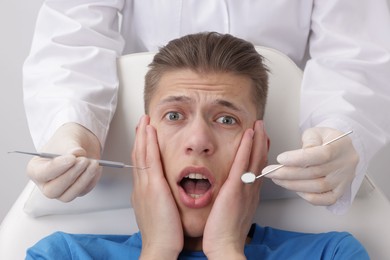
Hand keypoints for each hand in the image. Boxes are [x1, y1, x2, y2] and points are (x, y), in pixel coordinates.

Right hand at [26, 123, 101, 201]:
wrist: (80, 143)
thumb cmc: (67, 142)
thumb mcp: (67, 138)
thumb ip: (70, 146)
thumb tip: (77, 153)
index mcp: (36, 168)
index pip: (41, 174)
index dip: (57, 168)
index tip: (71, 158)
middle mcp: (46, 183)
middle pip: (53, 190)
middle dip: (71, 175)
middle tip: (84, 160)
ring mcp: (61, 189)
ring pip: (68, 195)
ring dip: (83, 179)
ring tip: (93, 163)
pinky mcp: (76, 191)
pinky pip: (84, 191)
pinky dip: (92, 179)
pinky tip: (96, 167)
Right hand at [131, 115, 182, 258]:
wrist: (160, 248)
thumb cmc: (163, 234)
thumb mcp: (159, 212)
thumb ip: (159, 199)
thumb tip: (163, 194)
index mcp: (143, 192)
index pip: (141, 164)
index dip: (141, 147)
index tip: (144, 136)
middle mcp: (141, 186)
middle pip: (138, 155)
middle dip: (140, 136)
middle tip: (142, 122)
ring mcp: (145, 185)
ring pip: (141, 153)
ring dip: (143, 134)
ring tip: (145, 120)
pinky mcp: (153, 186)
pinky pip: (149, 159)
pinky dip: (148, 143)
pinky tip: (149, 131)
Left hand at [203, 120, 267, 258]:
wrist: (225, 247)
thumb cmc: (225, 233)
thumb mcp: (233, 214)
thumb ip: (235, 201)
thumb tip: (232, 194)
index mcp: (250, 195)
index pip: (258, 169)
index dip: (261, 154)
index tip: (261, 141)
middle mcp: (251, 189)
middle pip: (260, 160)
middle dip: (262, 142)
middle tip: (263, 127)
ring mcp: (245, 188)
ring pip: (254, 158)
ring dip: (257, 139)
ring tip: (258, 124)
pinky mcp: (235, 188)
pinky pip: (242, 163)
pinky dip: (246, 147)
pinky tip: (248, 134)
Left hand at [263, 127, 357, 205]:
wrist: (340, 148)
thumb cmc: (325, 139)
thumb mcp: (316, 132)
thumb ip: (309, 140)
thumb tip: (298, 155)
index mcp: (341, 146)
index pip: (321, 154)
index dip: (299, 159)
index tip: (280, 159)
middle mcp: (345, 164)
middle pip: (315, 173)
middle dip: (287, 174)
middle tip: (269, 172)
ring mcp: (344, 180)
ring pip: (317, 187)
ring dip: (292, 185)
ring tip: (276, 179)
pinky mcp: (340, 191)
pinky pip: (324, 200)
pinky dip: (307, 196)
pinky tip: (294, 188)